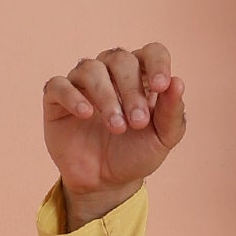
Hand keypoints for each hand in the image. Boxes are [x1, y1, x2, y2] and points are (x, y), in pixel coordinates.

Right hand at [42, 40, 187, 210]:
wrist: (106, 183)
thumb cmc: (135, 154)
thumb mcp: (162, 139)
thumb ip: (172, 113)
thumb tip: (178, 82)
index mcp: (140, 76)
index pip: (151, 52)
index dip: (157, 63)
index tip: (161, 86)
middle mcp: (110, 72)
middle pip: (120, 59)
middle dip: (131, 89)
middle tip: (138, 123)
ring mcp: (82, 82)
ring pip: (91, 68)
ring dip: (106, 96)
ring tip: (117, 127)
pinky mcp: (57, 98)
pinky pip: (59, 85)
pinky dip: (72, 96)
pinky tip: (86, 114)